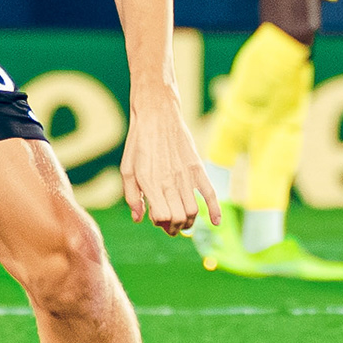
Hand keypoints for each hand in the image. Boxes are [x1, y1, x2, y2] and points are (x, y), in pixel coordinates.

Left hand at [122, 90, 218, 235]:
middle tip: (171, 226)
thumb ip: (131, 196)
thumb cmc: (138, 143)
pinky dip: (215, 210)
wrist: (157, 115)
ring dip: (189, 222)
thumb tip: (139, 219)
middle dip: (174, 228)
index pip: (162, 217)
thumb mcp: (127, 169)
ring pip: (193, 211)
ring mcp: (185, 175)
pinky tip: (215, 222)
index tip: (156, 217)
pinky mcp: (197, 167)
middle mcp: (168, 181)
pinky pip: (210, 193)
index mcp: (149, 183)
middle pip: (178, 218)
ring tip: (184, 221)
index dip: (160, 222)